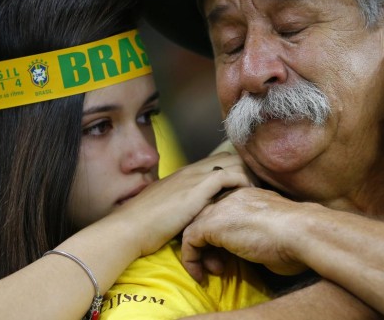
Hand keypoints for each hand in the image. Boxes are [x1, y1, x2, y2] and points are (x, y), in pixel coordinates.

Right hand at [117, 152, 254, 255]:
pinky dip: (242, 183)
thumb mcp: (166, 211)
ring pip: (233, 161)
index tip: (245, 187)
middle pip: (229, 156)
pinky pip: (230, 175)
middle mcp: (190, 170)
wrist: (129, 228)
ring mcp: (194, 176)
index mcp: (184, 174)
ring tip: (253, 194)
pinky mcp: (198, 187)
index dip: (234, 170)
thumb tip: (192, 216)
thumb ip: (181, 207)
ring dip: (247, 176)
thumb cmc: (144, 225)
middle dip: (245, 170)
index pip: (217, 161)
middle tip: (253, 190)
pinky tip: (246, 198)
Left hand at [181, 187, 309, 281]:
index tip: (227, 255)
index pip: (222, 210)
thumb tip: (255, 246)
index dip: (221, 235)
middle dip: (207, 244)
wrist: (301, 232)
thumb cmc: (297, 237)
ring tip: (213, 270)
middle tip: (219, 265)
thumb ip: (259, 229)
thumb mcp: (274, 228)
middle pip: (205, 217)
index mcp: (248, 195)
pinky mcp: (212, 224)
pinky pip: (189, 240)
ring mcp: (221, 207)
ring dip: (199, 253)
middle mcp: (232, 196)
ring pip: (194, 227)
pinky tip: (201, 275)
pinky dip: (191, 260)